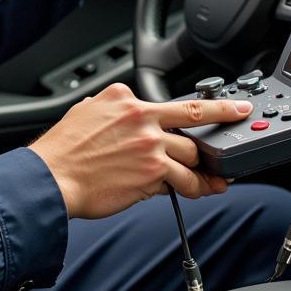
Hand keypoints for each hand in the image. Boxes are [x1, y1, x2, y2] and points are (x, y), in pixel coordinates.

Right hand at [28, 83, 252, 218]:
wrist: (51, 178)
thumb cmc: (62, 150)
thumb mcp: (84, 112)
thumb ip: (106, 107)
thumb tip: (113, 107)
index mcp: (124, 98)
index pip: (170, 101)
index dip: (202, 106)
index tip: (226, 104)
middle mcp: (141, 116)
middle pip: (193, 121)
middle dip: (220, 125)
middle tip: (239, 123)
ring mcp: (149, 145)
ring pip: (191, 155)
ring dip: (204, 171)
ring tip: (215, 180)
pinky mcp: (152, 173)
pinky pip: (182, 181)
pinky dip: (192, 188)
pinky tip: (198, 192)